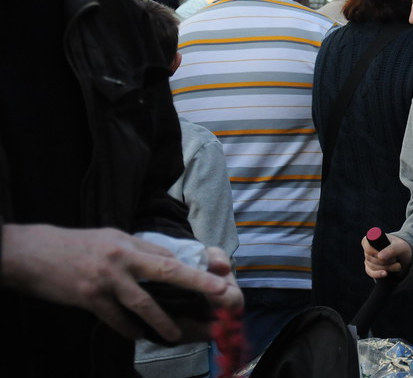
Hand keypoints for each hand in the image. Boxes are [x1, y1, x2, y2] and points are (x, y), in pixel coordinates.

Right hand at [1, 225, 236, 343]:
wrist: (31, 253)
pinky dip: (127, 328)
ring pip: (143, 303)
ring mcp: (106, 279)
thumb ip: (135, 249)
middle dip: (197, 281)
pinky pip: (114, 318)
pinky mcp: (89, 297)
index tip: (212, 277)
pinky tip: (137, 335)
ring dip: (162, 320)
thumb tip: (162, 260)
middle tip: (219, 291)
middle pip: (168, 270)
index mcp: (128, 242)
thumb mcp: (108, 238)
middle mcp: (122, 258)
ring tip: (175, 334)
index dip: (190, 267)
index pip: (167, 255)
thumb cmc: (73, 245)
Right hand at [362, 233, 410, 279]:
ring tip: (398, 265)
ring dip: (386, 267)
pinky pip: (371, 273)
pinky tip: (385, 274)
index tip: (383, 255)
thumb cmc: (401, 247)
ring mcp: (368, 259)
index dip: (374, 251)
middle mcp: (369, 248)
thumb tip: (380, 256)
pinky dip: (378, 274)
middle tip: (396, 260)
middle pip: (371, 258)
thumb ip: (392, 250)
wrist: (404, 256)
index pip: (367, 245)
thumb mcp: (400, 247)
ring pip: (372, 266)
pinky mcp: (370, 268)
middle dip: (385, 261)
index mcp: (373, 238)